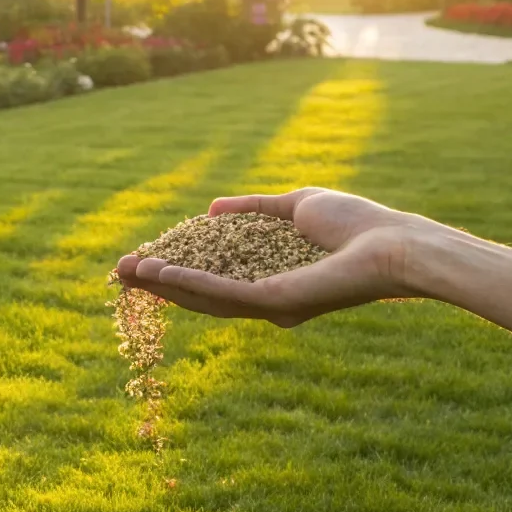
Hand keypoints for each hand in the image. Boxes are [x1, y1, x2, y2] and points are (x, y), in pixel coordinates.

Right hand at [114, 188, 436, 326]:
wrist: (394, 244)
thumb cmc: (358, 224)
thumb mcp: (294, 206)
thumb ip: (252, 208)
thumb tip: (210, 210)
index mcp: (270, 279)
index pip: (212, 275)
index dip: (175, 266)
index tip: (142, 257)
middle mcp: (266, 301)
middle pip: (200, 292)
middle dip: (157, 281)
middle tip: (118, 271)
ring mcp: (270, 306)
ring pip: (204, 297)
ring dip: (162, 284)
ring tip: (127, 272)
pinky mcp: (275, 304)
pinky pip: (224, 295)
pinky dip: (189, 283)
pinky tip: (160, 273)